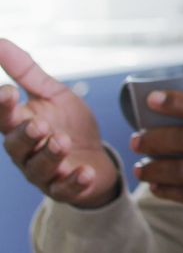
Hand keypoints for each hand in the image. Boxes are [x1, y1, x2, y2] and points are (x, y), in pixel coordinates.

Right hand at [0, 39, 118, 207]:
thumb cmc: (69, 125)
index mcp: (21, 126)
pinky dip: (74, 181)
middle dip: (26, 135)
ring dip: (50, 155)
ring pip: (39, 167)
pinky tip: (83, 172)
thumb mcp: (53, 94)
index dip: (3, 105)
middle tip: (40, 125)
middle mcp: (27, 152)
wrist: (95, 159)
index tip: (7, 91)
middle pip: (17, 145)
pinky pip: (66, 188)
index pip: (5, 116)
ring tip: (62, 141)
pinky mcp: (66, 188)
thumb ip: (27, 72)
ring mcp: (45, 173)